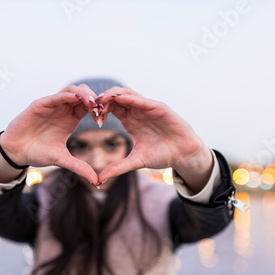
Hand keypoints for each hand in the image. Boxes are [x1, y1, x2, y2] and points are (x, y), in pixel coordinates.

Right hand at [0, 84, 101, 184]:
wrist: (16, 152)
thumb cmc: (38, 153)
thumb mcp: (62, 160)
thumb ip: (79, 167)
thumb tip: (97, 182)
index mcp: (71, 119)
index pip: (89, 107)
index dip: (98, 109)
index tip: (103, 118)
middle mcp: (63, 109)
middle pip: (83, 94)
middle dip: (94, 99)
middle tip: (101, 109)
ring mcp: (52, 105)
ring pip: (72, 91)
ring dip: (83, 94)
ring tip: (92, 103)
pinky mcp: (40, 104)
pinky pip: (56, 96)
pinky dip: (67, 95)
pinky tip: (76, 99)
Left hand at [96, 87, 213, 192]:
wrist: (183, 155)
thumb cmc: (162, 155)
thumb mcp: (136, 161)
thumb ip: (118, 167)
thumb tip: (99, 179)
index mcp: (130, 120)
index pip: (111, 108)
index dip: (100, 110)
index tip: (92, 117)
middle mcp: (137, 111)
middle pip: (116, 97)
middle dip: (102, 99)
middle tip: (91, 105)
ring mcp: (148, 108)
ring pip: (127, 94)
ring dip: (113, 94)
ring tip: (101, 99)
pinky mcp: (159, 108)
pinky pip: (142, 100)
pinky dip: (130, 98)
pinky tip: (120, 98)